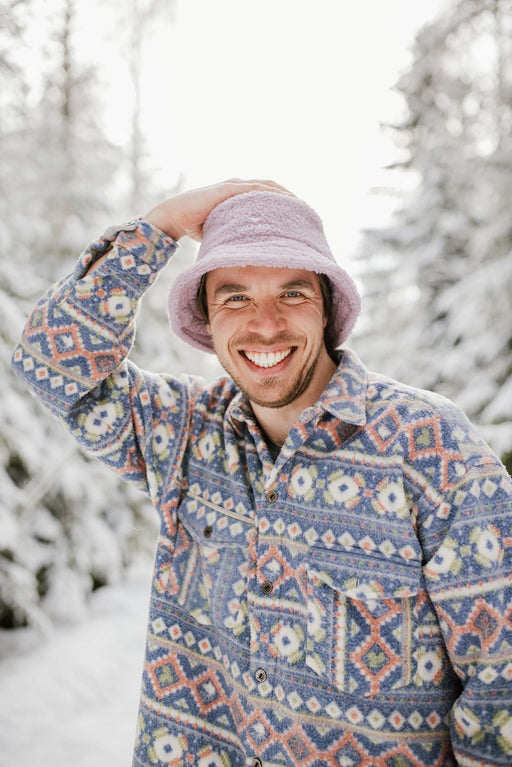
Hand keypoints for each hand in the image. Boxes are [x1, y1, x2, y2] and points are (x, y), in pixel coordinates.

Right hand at [143, 178, 293, 240]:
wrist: (174, 217)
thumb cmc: (195, 225)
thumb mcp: (223, 230)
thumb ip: (237, 233)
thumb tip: (252, 251)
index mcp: (239, 195)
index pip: (269, 195)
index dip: (286, 204)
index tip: (300, 217)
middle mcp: (239, 186)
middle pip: (273, 189)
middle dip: (291, 199)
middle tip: (308, 213)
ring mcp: (235, 186)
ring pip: (268, 188)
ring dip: (287, 196)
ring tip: (302, 209)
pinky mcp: (229, 189)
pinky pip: (257, 191)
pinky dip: (273, 196)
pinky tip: (286, 203)